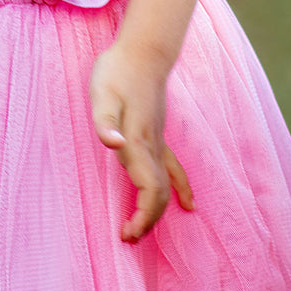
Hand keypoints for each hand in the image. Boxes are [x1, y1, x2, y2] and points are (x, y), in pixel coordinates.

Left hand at [89, 42, 193, 242]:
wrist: (143, 51)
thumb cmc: (116, 72)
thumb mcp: (101, 95)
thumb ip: (105, 122)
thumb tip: (111, 144)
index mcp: (138, 142)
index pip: (149, 190)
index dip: (142, 216)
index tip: (128, 234)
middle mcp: (152, 147)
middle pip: (158, 194)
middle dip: (147, 221)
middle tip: (129, 239)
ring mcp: (158, 142)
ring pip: (165, 185)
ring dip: (155, 211)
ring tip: (141, 230)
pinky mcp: (158, 136)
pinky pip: (174, 169)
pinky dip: (181, 188)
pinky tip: (189, 204)